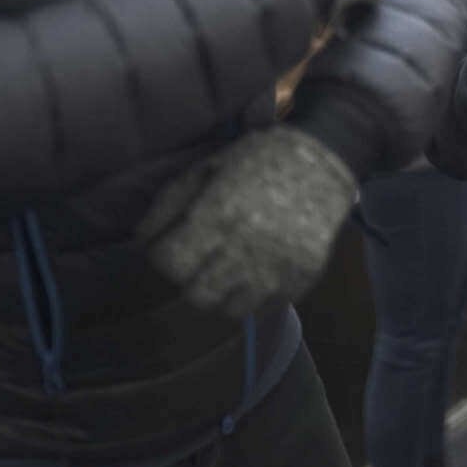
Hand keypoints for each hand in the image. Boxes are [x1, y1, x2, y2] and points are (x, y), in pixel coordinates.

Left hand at [139, 127, 356, 317]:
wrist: (325, 156)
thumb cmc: (259, 157)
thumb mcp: (207, 167)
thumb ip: (169, 203)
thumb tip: (142, 240)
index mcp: (217, 214)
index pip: (169, 263)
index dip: (164, 255)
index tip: (174, 244)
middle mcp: (246, 246)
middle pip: (197, 295)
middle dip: (192, 278)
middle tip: (202, 259)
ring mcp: (278, 265)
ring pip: (232, 311)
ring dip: (225, 292)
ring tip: (231, 268)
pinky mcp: (304, 275)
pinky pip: (268, 306)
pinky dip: (258, 295)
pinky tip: (259, 269)